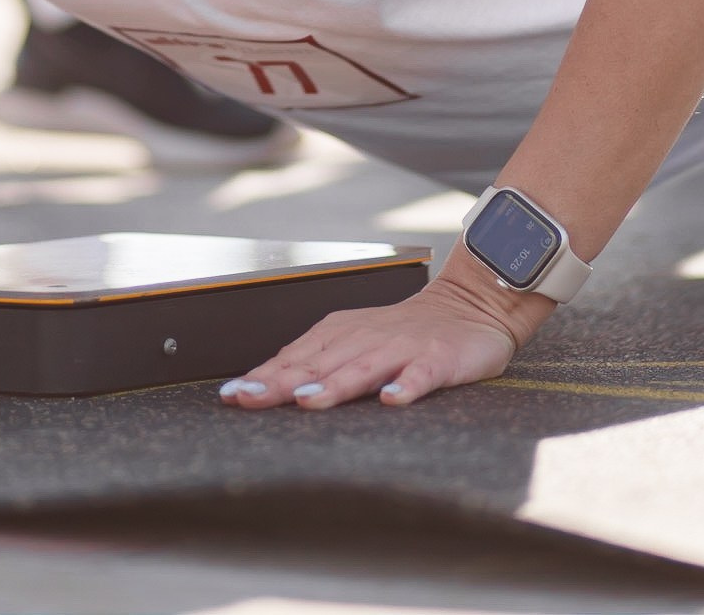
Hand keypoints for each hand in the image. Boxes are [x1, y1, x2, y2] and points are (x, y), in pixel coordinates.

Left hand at [219, 252, 545, 409]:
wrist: (472, 304)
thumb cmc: (406, 332)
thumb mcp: (356, 341)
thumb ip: (316, 362)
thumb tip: (262, 385)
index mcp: (342, 334)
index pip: (294, 357)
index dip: (262, 376)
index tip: (231, 395)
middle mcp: (366, 338)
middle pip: (318, 363)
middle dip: (280, 382)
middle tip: (248, 398)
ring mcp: (402, 349)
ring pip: (362, 367)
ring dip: (334, 384)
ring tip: (307, 400)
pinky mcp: (438, 359)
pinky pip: (421, 374)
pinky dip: (406, 385)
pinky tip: (392, 400)